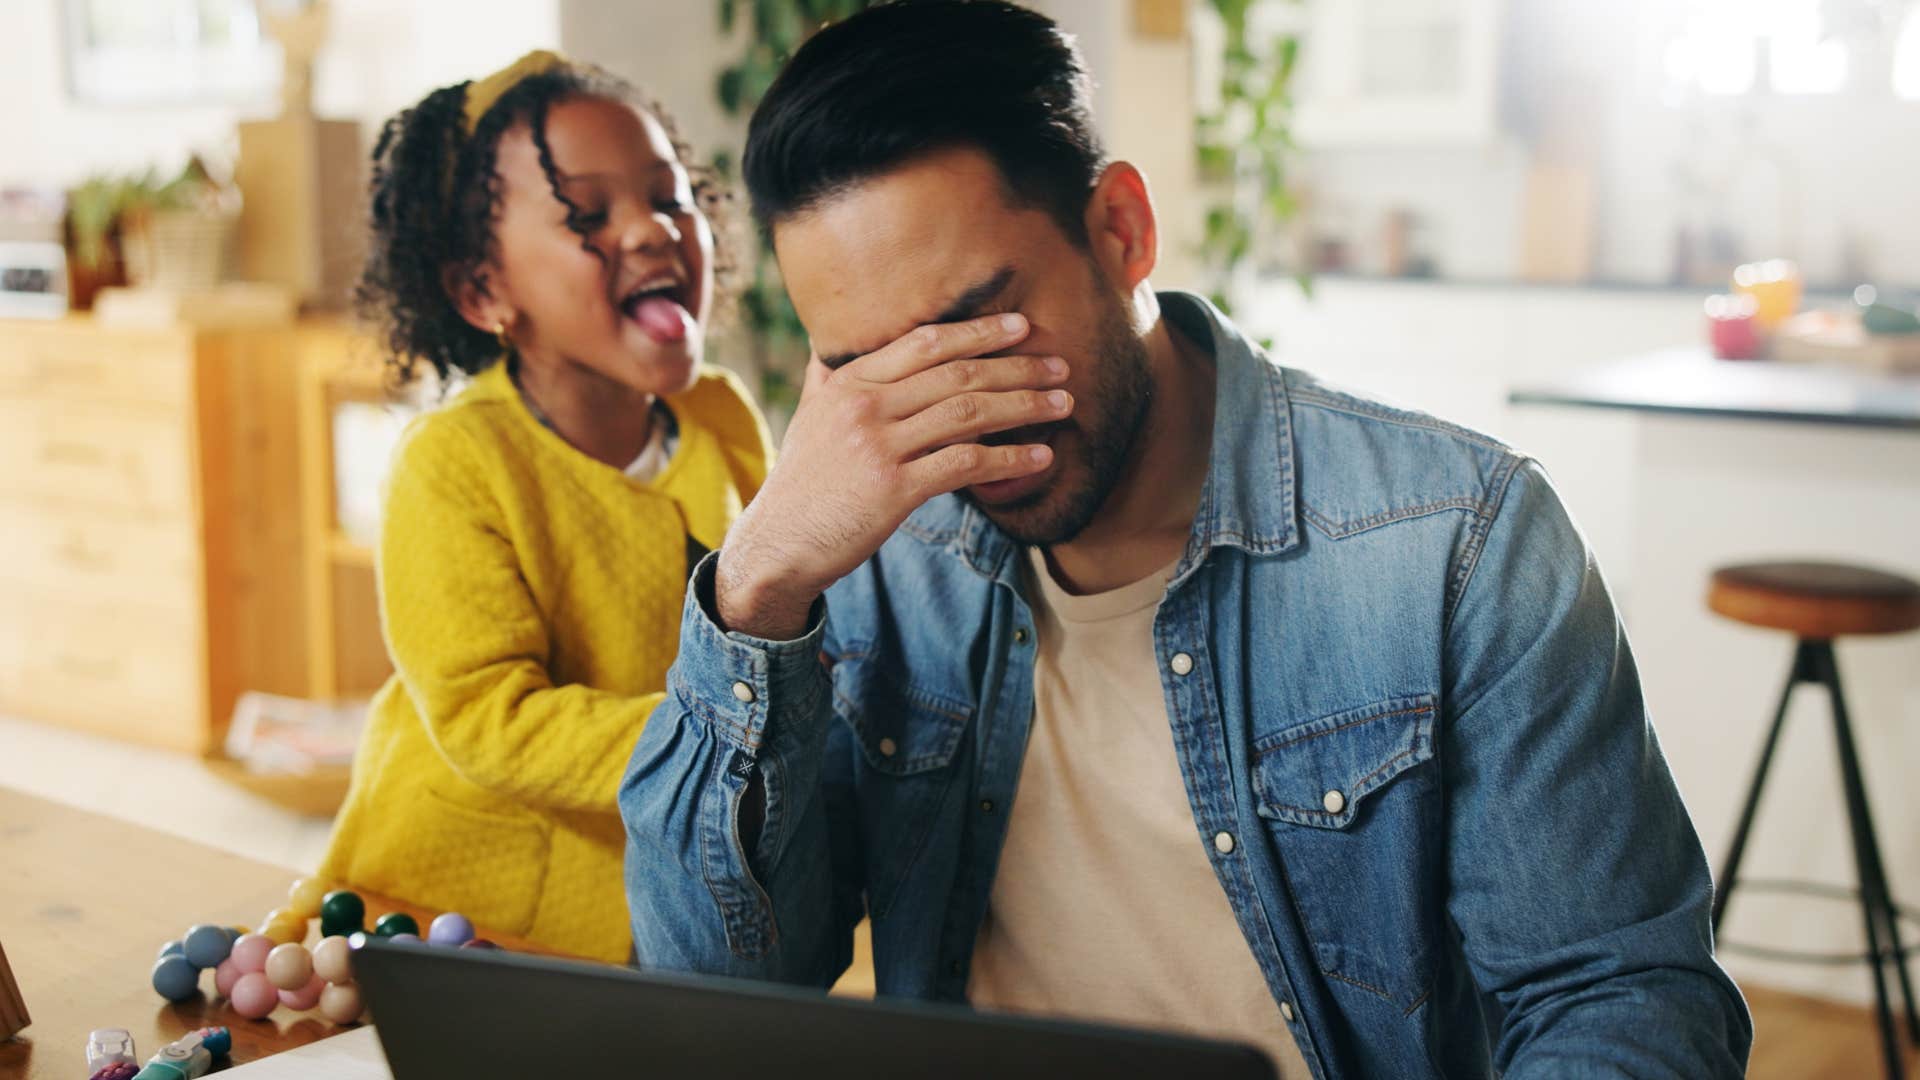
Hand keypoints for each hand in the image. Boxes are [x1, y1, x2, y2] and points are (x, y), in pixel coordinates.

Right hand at [716, 313, 1070, 638]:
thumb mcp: (809, 419)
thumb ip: (826, 379)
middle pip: (956, 374)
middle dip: (1016, 367)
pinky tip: (1040, 458)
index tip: (1020, 327)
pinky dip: (1009, 458)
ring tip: (1062, 406)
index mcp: (848, 382)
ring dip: (1024, 406)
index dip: (978, 331)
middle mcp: (863, 406)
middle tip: (1060, 367)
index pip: (925, 343)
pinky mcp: (893, 490)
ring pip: (968, 413)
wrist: (776, 545)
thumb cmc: (802, 484)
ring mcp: (877, 447)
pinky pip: (965, 464)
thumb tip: (829, 346)